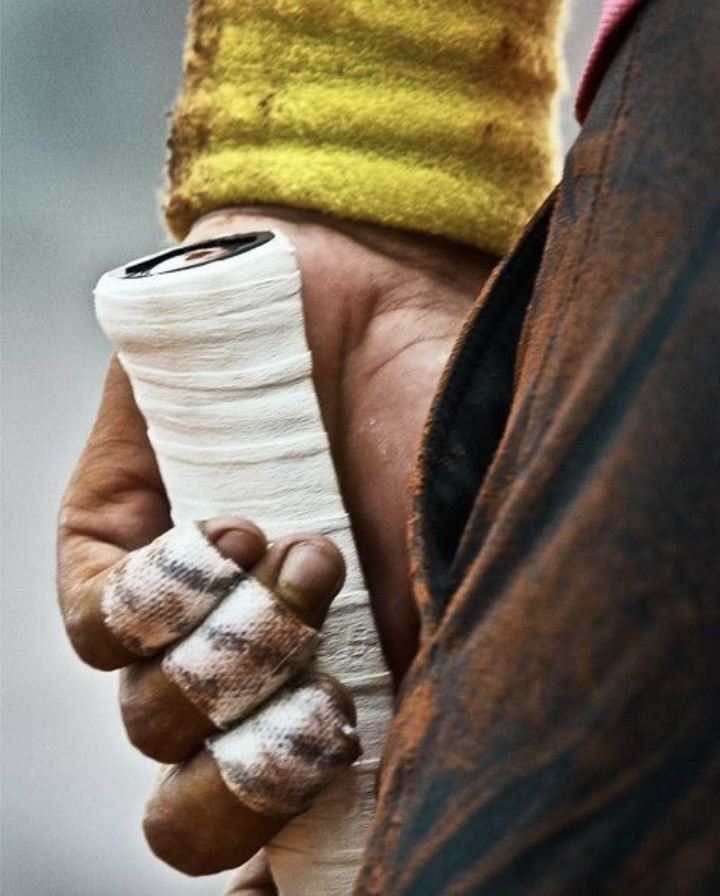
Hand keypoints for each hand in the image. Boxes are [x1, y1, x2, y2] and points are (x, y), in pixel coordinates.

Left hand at [57, 208, 495, 873]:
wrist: (374, 293)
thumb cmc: (433, 420)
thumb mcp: (459, 562)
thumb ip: (431, 681)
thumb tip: (392, 791)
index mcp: (328, 688)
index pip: (275, 830)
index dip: (278, 864)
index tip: (299, 885)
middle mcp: (243, 665)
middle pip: (189, 814)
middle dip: (250, 782)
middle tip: (327, 709)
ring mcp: (176, 608)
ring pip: (149, 720)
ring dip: (240, 655)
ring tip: (309, 557)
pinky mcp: (114, 536)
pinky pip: (97, 623)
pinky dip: (167, 596)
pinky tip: (235, 530)